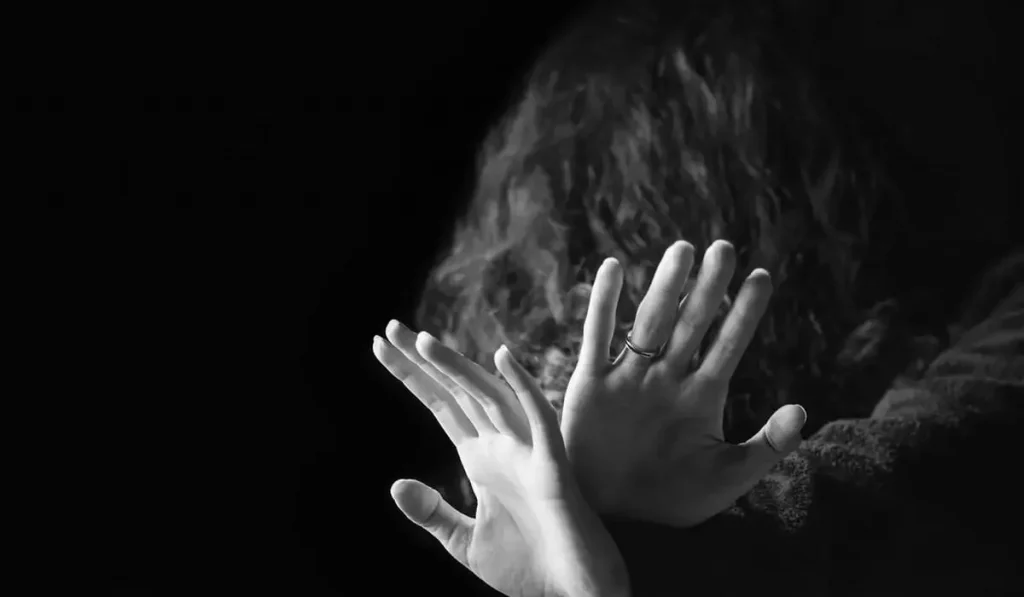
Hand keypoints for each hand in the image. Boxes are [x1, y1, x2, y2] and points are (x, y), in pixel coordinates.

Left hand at [374, 320, 629, 596]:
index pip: (440, 405)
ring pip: (490, 397)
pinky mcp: (554, 468)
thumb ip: (433, 513)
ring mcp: (528, 453)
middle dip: (424, 361)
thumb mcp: (466, 544)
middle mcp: (503, 446)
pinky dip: (522, 387)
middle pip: (457, 392)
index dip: (412, 375)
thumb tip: (394, 484)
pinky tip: (502, 358)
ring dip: (458, 369)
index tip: (381, 344)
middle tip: (391, 328)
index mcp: (482, 458)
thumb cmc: (530, 568)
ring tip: (423, 342)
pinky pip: (539, 419)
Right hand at [561, 240, 806, 527]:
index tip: (761, 277)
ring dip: (665, 286)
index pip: (728, 345)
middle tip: (724, 248)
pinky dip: (604, 304)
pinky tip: (612, 269)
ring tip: (683, 250)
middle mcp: (667, 378)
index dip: (744, 312)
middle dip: (708, 288)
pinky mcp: (592, 384)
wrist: (616, 519)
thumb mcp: (728, 478)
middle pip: (691, 323)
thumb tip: (801, 409)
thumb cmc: (673, 501)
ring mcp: (629, 378)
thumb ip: (766, 447)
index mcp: (702, 396)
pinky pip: (597, 337)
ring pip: (649, 321)